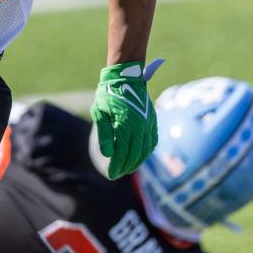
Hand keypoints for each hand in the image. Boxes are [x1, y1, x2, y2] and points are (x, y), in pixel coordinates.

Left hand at [91, 59, 163, 179]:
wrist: (126, 77)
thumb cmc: (109, 94)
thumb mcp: (99, 112)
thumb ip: (104, 133)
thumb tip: (108, 154)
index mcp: (125, 124)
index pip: (122, 152)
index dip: (117, 166)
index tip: (111, 175)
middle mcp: (140, 126)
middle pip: (134, 154)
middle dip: (125, 167)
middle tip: (116, 174)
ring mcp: (148, 124)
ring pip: (145, 150)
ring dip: (136, 162)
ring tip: (126, 169)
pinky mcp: (153, 121)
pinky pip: (152, 142)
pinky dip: (146, 152)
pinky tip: (139, 157)